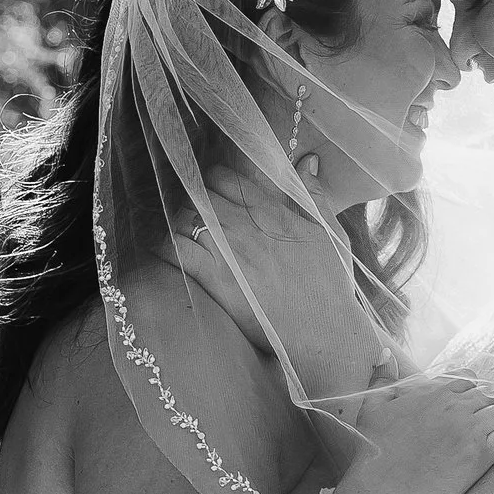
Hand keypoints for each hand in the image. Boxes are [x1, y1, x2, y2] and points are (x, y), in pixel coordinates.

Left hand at [180, 182, 382, 402]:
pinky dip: (162, 245)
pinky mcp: (214, 279)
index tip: (211, 191)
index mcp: (271, 211)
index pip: (223, 176)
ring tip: (179, 232)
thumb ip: (315, 194)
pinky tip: (162, 248)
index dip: (212, 180)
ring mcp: (227, 251)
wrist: (324, 331)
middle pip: (198, 194)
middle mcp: (245, 225)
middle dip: (191, 201)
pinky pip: (175, 250)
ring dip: (177, 221)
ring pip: (183, 217)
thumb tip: (306, 162)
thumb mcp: (332, 233)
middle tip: (192, 214)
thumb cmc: (331, 285)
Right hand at [329, 371, 493, 493]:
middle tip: (473, 426)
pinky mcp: (479, 458)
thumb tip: (386, 353)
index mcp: (432, 391)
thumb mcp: (372, 407)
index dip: (468, 391)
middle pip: (488, 394)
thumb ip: (383, 377)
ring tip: (484, 437)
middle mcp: (454, 406)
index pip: (468, 378)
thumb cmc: (373, 452)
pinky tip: (490, 451)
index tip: (462, 406)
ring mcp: (469, 431)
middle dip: (483, 407)